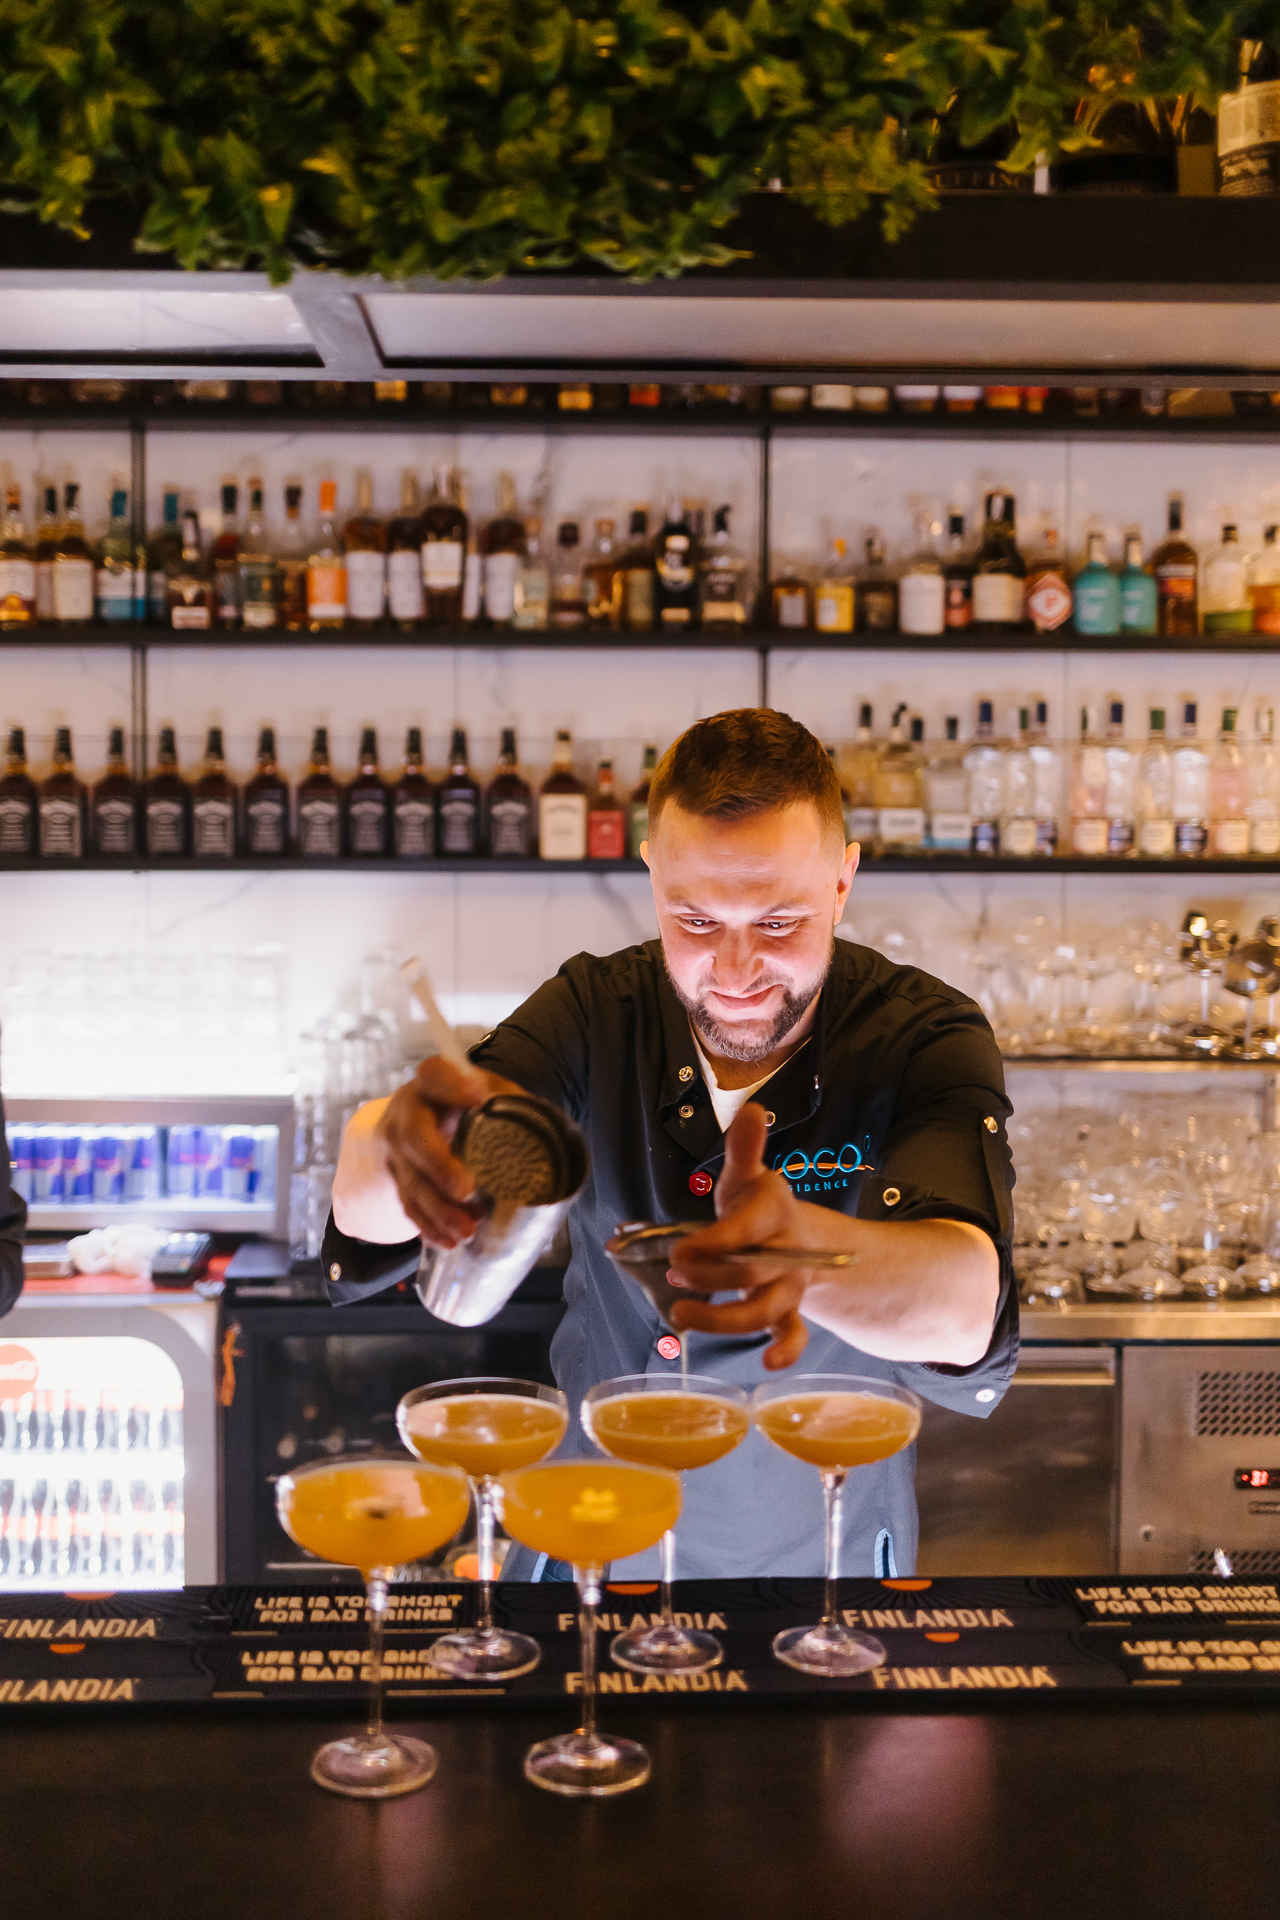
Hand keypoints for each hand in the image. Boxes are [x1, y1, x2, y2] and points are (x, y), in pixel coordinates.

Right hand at [376, 1057, 526, 1248]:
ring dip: (437, 1209)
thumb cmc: (465, 1102)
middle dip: (438, 1166)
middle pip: (413, 1137)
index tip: (477, 1097)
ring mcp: (398, 1149)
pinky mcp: (398, 1179)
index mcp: (431, 1082)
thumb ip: (509, 1103)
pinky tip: (448, 1240)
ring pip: (410, 1181)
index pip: (434, 1075)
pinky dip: (428, 1226)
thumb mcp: (487, 1090)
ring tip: (466, 1230)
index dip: (452, 1086)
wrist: (423, 1115)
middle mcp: (407, 1113)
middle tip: (466, 1189)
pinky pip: (408, 1205)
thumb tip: (546, 1131)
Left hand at [666, 1103, 814, 1369]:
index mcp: (773, 1213)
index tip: (679, 1250)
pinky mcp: (786, 1312)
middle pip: (750, 1274)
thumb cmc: (757, 1207)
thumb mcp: (747, 1177)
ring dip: (724, 1320)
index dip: (714, 1244)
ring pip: (768, 1311)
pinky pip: (795, 1336)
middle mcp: (786, 1252)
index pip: (747, 1230)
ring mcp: (788, 1285)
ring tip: (681, 1316)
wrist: (796, 1237)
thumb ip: (744, 1148)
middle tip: (673, 1272)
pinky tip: (766, 1364)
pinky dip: (786, 1352)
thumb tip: (754, 1109)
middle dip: (708, 1277)